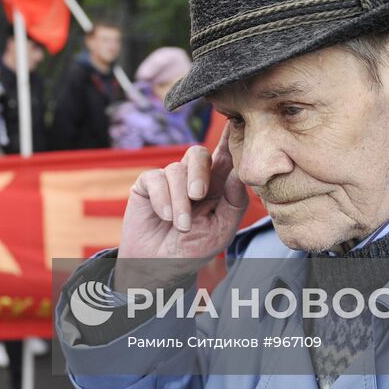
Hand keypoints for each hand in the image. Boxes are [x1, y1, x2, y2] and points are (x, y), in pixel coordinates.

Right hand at [115, 136, 248, 290]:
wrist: (159, 268)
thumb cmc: (193, 249)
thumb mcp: (221, 230)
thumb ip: (234, 202)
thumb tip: (242, 173)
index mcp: (216, 185)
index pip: (225, 155)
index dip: (228, 137)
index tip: (234, 120)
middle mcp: (192, 177)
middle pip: (198, 153)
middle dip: (199, 172)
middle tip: (198, 195)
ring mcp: (169, 179)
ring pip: (176, 169)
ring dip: (180, 200)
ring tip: (181, 225)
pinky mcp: (147, 185)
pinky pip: (155, 179)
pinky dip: (162, 200)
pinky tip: (165, 217)